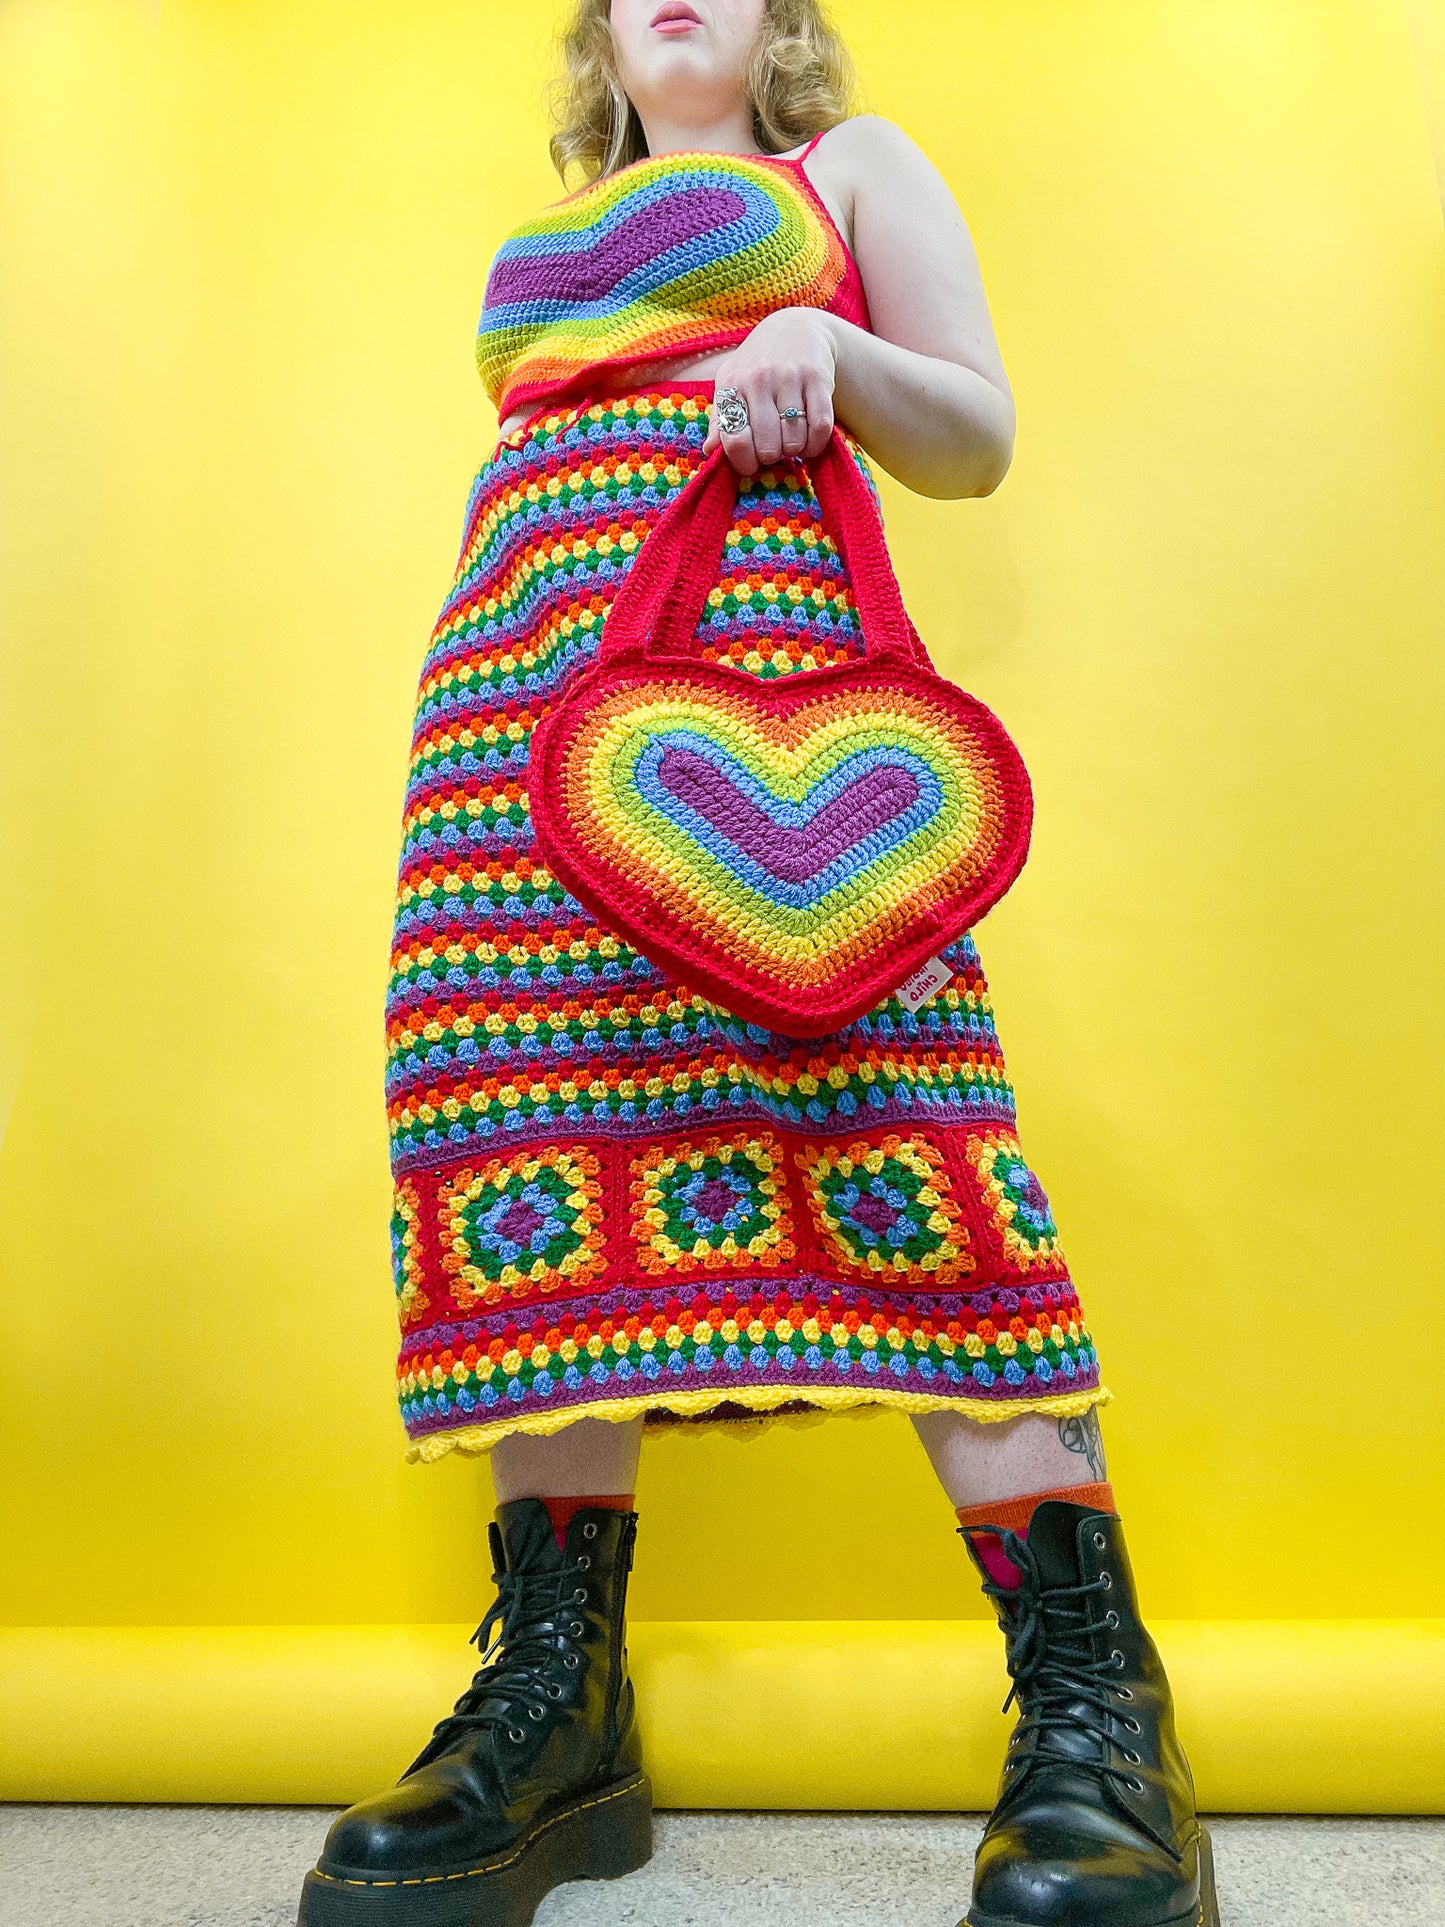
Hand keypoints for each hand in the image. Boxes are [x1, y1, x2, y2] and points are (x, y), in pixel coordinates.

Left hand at [704, 308, 837, 474]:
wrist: (795, 328)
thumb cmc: (756, 365)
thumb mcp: (730, 384)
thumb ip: (719, 419)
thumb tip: (709, 450)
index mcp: (733, 385)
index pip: (735, 440)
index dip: (744, 462)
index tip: (751, 463)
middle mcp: (758, 379)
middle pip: (767, 447)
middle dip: (771, 457)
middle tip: (773, 448)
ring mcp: (789, 377)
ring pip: (794, 440)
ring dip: (795, 450)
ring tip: (791, 441)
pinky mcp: (817, 378)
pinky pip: (820, 427)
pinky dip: (815, 443)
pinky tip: (808, 438)